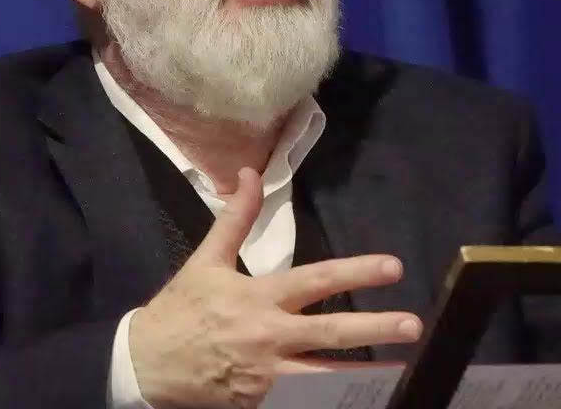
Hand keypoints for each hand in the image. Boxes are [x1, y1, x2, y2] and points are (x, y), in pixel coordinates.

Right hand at [129, 167, 422, 408]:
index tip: (393, 268)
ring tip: (400, 372)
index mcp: (259, 297)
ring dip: (365, 374)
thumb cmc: (182, 310)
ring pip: (326, 376)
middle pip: (331, 333)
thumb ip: (235, 218)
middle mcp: (269, 336)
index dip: (357, 273)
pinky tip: (354, 398)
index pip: (317, 281)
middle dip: (376, 328)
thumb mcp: (206, 261)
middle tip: (414, 324)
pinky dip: (327, 399)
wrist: (146, 365)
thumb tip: (249, 174)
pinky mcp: (260, 402)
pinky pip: (301, 401)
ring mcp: (267, 375)